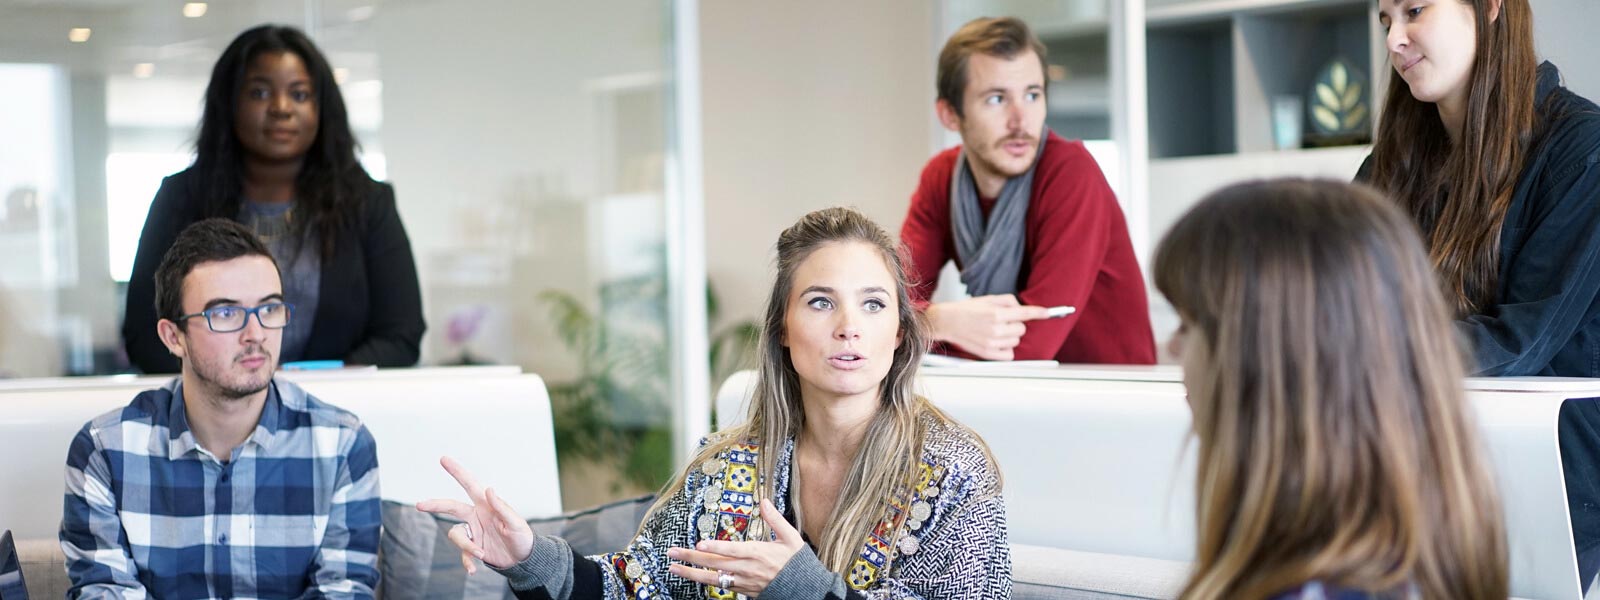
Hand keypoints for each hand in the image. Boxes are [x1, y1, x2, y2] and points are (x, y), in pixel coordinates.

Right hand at [416, 456, 535, 572]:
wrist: (522, 559)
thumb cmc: (522, 537)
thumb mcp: (515, 523)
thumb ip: (502, 508)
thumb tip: (488, 489)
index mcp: (486, 505)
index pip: (470, 485)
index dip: (457, 472)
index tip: (444, 459)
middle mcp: (476, 516)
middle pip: (451, 506)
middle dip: (435, 505)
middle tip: (419, 505)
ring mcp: (473, 532)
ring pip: (456, 535)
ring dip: (466, 546)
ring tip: (481, 553)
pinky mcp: (472, 547)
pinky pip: (462, 554)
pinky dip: (466, 561)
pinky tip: (473, 569)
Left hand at [666, 499, 804, 594]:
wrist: (804, 590)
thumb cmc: (797, 563)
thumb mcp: (790, 537)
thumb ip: (775, 519)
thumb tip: (764, 501)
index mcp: (758, 554)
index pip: (732, 550)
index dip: (715, 547)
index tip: (700, 543)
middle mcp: (747, 569)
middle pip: (714, 563)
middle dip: (691, 558)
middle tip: (672, 552)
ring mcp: (743, 582)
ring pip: (712, 578)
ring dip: (691, 573)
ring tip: (673, 567)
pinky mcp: (743, 591)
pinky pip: (721, 586)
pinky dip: (705, 581)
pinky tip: (693, 576)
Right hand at [926, 294, 1051, 359]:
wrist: (947, 321)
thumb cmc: (967, 309)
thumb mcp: (988, 299)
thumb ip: (1008, 301)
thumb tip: (1022, 308)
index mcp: (995, 314)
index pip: (1025, 314)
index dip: (1039, 313)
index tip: (1048, 313)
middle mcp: (995, 329)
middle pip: (1022, 329)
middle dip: (1016, 324)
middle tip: (1003, 321)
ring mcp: (991, 343)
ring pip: (1016, 341)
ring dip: (1011, 336)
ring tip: (996, 331)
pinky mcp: (987, 354)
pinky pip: (1009, 354)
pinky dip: (1007, 348)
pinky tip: (997, 342)